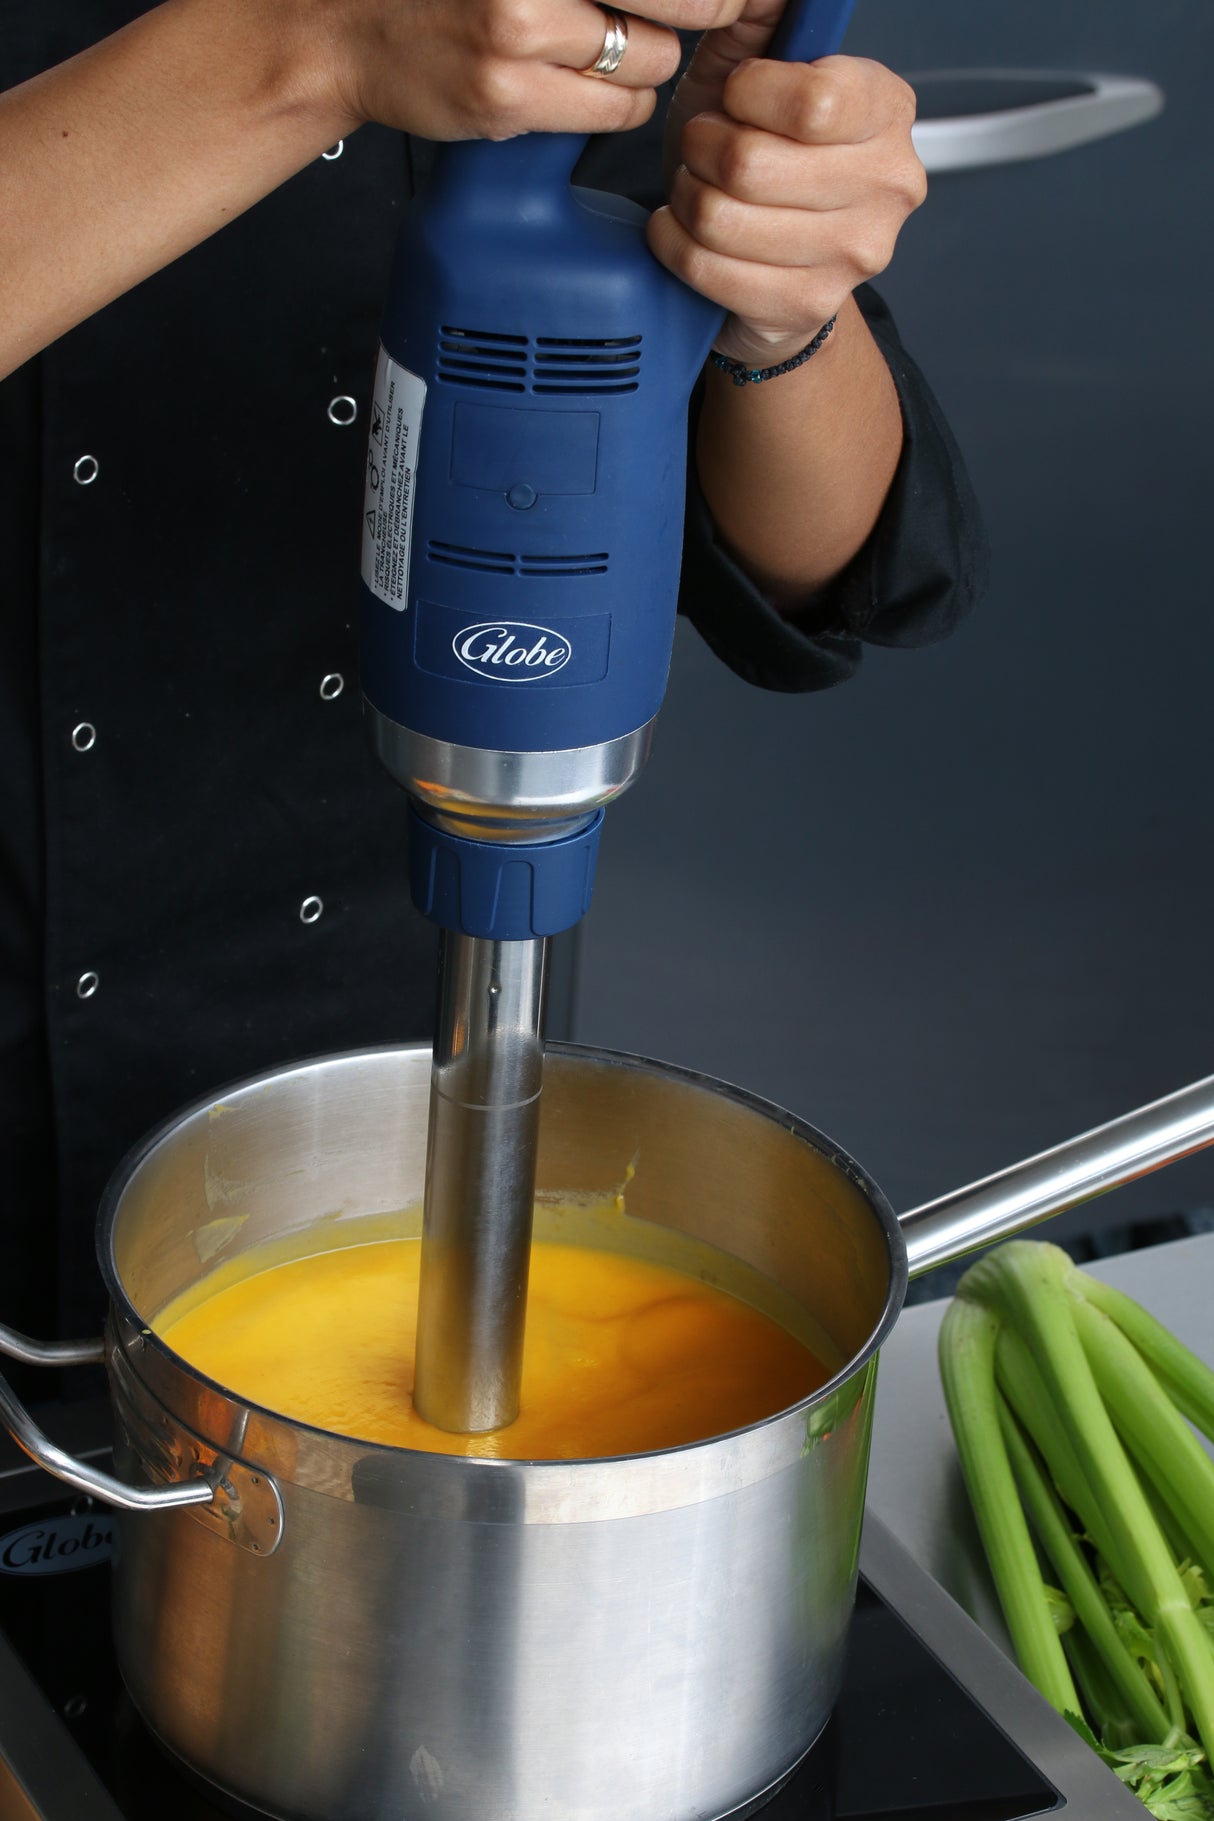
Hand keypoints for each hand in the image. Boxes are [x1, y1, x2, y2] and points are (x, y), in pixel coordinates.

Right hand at [318, 0, 741, 141]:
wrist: (351, 29)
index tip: (734, 0)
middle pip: (683, 0)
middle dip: (695, 12)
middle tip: (700, 15)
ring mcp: (518, 29)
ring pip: (654, 62)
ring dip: (644, 66)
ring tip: (596, 52)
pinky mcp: (509, 96)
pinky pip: (617, 111)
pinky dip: (616, 105)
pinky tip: (575, 87)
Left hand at [646, 10, 925, 366]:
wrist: (774, 261)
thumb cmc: (766, 156)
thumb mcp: (759, 70)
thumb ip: (764, 18)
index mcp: (886, 110)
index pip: (812, 102)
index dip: (748, 96)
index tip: (739, 99)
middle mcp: (888, 184)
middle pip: (751, 165)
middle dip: (702, 150)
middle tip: (704, 151)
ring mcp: (854, 254)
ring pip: (722, 219)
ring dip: (688, 197)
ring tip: (698, 190)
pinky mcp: (808, 305)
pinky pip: (707, 268)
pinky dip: (674, 244)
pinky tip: (684, 230)